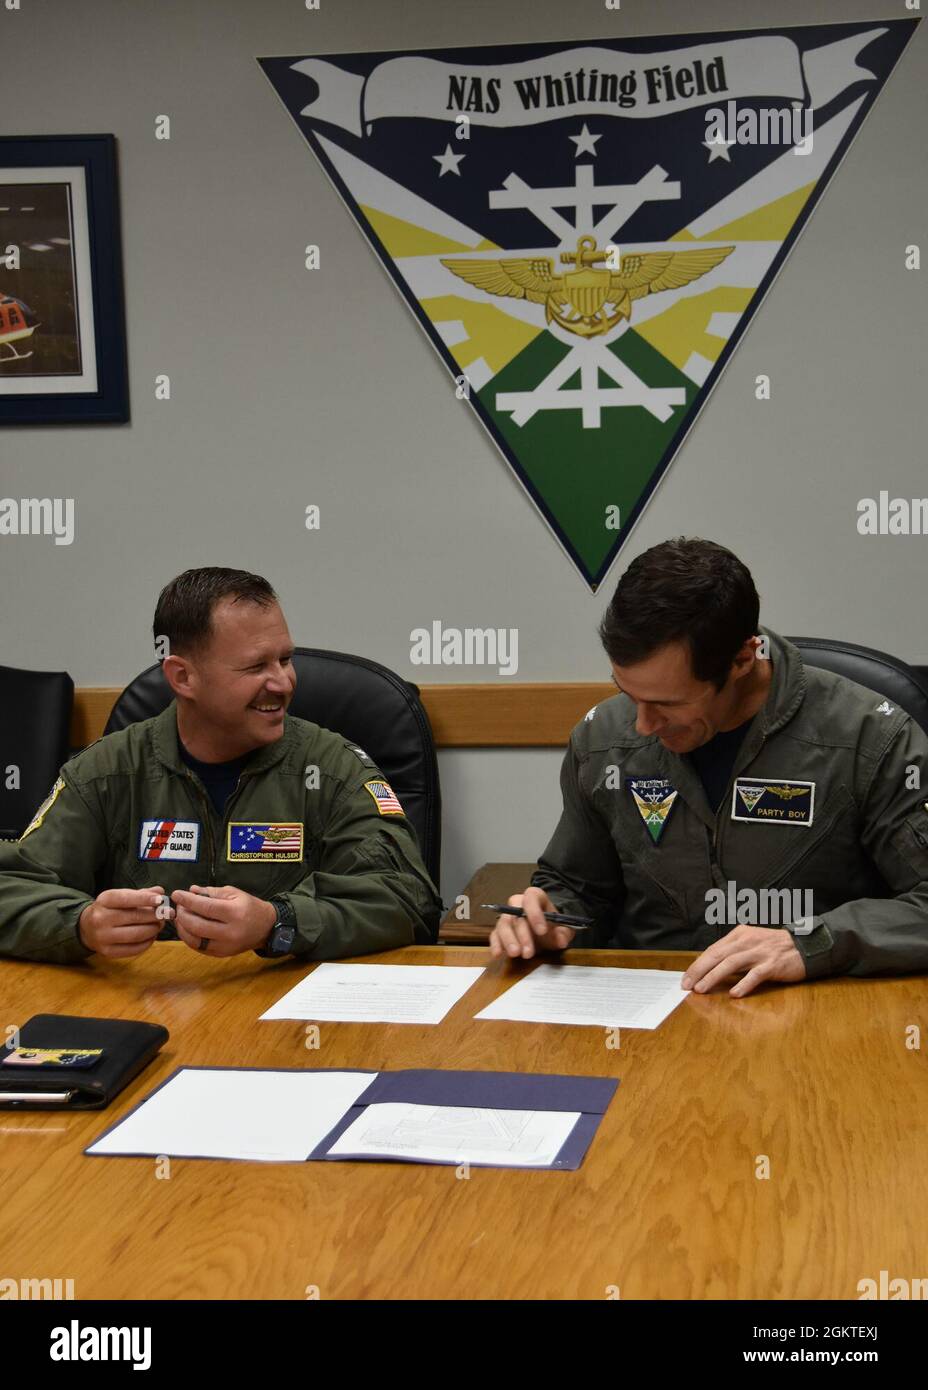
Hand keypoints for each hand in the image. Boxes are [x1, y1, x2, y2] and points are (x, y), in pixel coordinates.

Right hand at [78, 886, 167, 958]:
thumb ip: (141, 893)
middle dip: (155, 915)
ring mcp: (103, 937)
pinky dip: (147, 942)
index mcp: (104, 901)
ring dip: (153, 929)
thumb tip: (160, 891)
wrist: (86, 927)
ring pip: (136, 934)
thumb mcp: (120, 896)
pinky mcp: (107, 952)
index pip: (126, 898)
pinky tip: (151, 936)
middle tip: (167, 914)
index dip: (145, 899)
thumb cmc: (110, 909)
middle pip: (135, 917)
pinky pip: (133, 949)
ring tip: (160, 925)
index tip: (161, 899)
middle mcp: (101, 919)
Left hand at [171, 885, 276, 956]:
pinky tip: (187, 928)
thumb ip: (211, 892)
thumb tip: (191, 890)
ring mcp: (225, 946)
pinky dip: (189, 938)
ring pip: (194, 939)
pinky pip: (199, 947)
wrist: (266, 928)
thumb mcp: (234, 893)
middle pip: (197, 925)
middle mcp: (230, 932)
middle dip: (182, 915)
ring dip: (182, 928)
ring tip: (180, 917)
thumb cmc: (250, 907)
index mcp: (235, 913)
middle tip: (178, 906)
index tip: (177, 894)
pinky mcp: (221, 954)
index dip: (188, 900)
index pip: (205, 907)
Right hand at [489, 888, 575, 960]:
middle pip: (515, 914)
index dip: (535, 913)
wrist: (546, 930)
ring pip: (503, 924)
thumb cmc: (553, 925)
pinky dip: (496, 944)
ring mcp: (508, 917)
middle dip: (522, 934)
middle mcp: (518, 904)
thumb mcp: (564, 928)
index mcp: (535, 897)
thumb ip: (564, 933)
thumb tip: (561, 940)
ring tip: (515, 954)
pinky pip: (495, 935)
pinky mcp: (500, 930)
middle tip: (528, 952)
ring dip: (508, 940)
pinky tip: (498, 954)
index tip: (542, 931)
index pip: (531, 898)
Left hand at [682, 925, 806, 997]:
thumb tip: (710, 970)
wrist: (805, 946)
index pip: (713, 950)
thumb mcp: (751, 944)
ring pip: (731, 963)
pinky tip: (734, 993)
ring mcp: (760, 952)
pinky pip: (755, 974)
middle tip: (687, 985)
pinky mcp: (772, 964)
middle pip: (717, 955)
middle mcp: (747, 941)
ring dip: (714, 977)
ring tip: (702, 989)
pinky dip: (743, 984)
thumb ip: (733, 953)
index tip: (686, 978)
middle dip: (699, 970)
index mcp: (739, 935)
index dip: (697, 964)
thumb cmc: (774, 948)